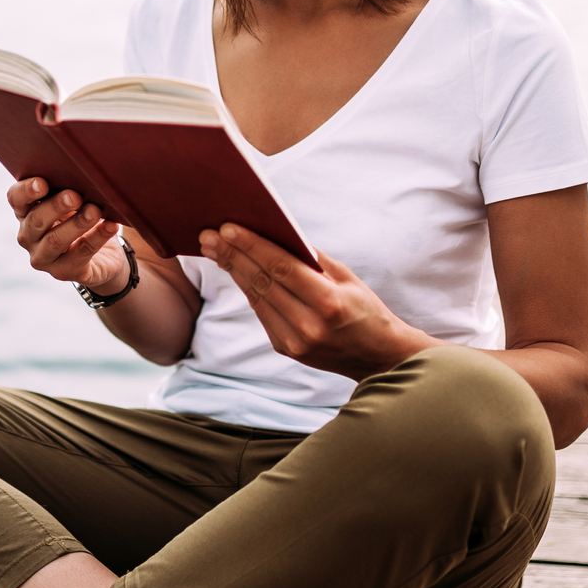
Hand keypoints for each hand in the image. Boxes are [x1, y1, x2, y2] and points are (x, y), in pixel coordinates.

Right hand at [11, 179, 129, 292]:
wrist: (103, 254)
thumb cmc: (82, 217)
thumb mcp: (73, 201)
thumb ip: (68, 188)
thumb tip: (83, 173)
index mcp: (25, 212)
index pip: (16, 199)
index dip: (26, 191)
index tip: (42, 183)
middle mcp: (28, 236)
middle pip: (36, 220)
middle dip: (56, 206)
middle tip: (76, 196)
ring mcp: (43, 257)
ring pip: (55, 240)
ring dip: (76, 224)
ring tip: (95, 210)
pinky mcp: (64, 272)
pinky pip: (80, 254)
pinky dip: (97, 237)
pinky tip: (110, 225)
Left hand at [198, 223, 435, 380]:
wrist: (378, 358)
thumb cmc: (366, 310)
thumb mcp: (348, 278)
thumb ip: (313, 259)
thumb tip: (277, 233)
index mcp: (328, 302)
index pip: (281, 268)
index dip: (253, 246)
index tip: (228, 228)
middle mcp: (309, 325)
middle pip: (262, 282)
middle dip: (233, 255)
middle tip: (208, 236)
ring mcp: (295, 341)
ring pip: (256, 297)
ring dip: (233, 271)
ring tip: (213, 249)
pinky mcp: (286, 348)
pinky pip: (262, 312)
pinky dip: (248, 289)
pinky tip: (235, 270)